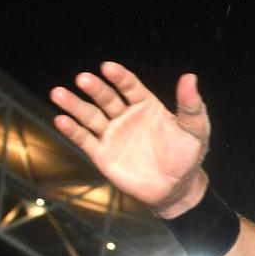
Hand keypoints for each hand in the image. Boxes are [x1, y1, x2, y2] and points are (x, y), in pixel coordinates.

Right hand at [50, 62, 210, 216]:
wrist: (177, 188)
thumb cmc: (187, 155)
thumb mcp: (195, 129)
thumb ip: (191, 105)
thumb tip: (190, 77)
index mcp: (146, 106)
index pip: (129, 87)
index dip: (119, 77)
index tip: (108, 67)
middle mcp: (126, 116)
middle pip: (106, 98)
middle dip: (95, 88)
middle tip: (82, 78)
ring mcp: (113, 135)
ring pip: (90, 116)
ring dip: (74, 105)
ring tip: (59, 93)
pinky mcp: (103, 155)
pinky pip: (85, 140)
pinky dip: (72, 130)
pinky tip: (61, 120)